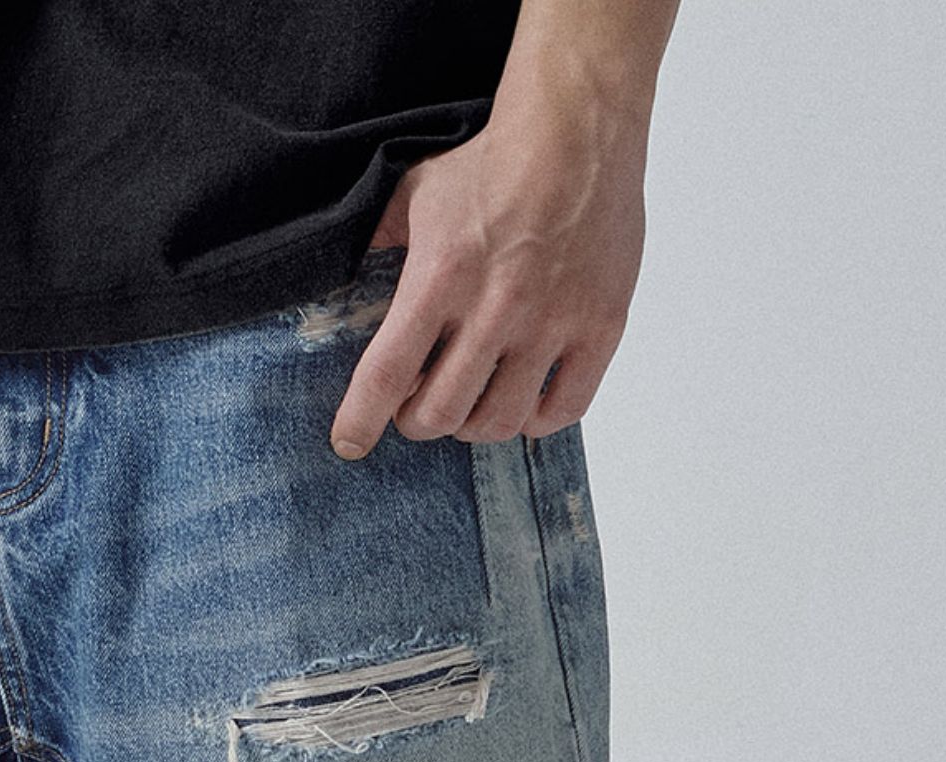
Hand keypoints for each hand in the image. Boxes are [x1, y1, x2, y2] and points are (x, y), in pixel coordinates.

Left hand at [330, 119, 646, 458]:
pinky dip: (536, 421)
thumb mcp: (415, 195)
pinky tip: (522, 402)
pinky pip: (565, 409)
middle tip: (415, 409)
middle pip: (441, 413)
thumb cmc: (493, 162)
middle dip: (416, 421)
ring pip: (501, 421)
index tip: (349, 443)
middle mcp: (494, 309)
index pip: (387, 374)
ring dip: (473, 424)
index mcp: (439, 277)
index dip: (360, 420)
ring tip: (468, 404)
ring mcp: (552, 322)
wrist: (577, 135)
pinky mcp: (600, 326)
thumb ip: (378, 242)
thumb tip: (345, 274)